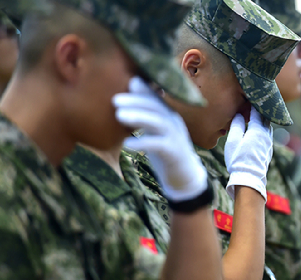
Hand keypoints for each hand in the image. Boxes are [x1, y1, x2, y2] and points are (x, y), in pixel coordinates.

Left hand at [115, 77, 207, 201]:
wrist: (185, 176)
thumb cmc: (165, 151)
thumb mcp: (154, 131)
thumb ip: (144, 116)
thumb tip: (125, 103)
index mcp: (168, 115)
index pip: (155, 97)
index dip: (142, 90)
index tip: (125, 83)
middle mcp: (173, 122)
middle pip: (156, 107)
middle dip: (135, 101)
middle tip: (115, 100)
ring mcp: (175, 137)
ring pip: (158, 122)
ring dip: (138, 117)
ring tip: (118, 116)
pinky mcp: (174, 153)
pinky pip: (158, 145)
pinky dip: (143, 143)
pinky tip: (127, 144)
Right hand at [224, 107, 272, 199]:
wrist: (249, 179)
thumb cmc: (238, 159)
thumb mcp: (233, 141)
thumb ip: (237, 125)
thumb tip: (240, 115)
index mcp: (257, 130)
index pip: (257, 112)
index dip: (254, 104)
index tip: (251, 96)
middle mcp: (266, 135)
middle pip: (266, 118)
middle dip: (261, 110)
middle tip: (255, 102)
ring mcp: (269, 143)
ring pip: (268, 126)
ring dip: (263, 119)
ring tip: (256, 114)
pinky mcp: (268, 150)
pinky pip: (267, 134)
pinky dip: (263, 128)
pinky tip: (257, 129)